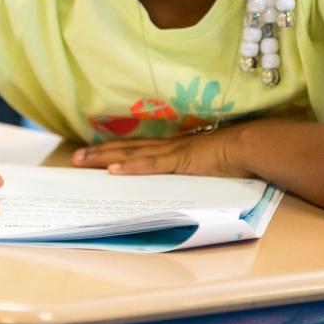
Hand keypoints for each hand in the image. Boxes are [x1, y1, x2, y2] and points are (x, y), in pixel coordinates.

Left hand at [71, 127, 251, 177]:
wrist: (249, 145)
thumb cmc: (234, 155)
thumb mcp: (206, 166)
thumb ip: (191, 170)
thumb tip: (182, 179)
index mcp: (173, 148)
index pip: (136, 150)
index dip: (114, 151)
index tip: (93, 154)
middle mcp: (166, 147)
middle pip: (125, 150)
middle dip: (98, 154)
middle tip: (74, 158)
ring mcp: (171, 153)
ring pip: (130, 155)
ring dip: (104, 158)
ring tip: (81, 161)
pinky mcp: (179, 161)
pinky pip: (151, 166)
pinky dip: (131, 168)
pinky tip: (113, 171)